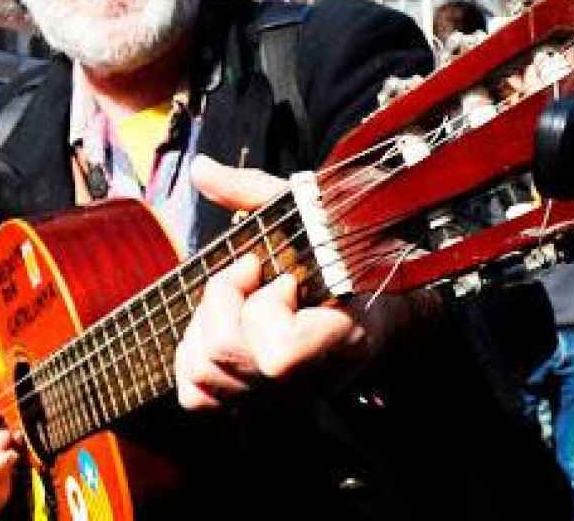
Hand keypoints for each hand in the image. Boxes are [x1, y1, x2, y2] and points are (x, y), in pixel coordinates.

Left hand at [176, 157, 407, 409]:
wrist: (381, 311)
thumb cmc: (346, 257)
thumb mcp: (309, 213)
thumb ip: (252, 191)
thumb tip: (200, 170)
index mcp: (339, 340)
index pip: (277, 354)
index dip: (266, 307)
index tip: (286, 277)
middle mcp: (306, 382)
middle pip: (224, 353)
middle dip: (223, 300)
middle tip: (251, 277)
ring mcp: (278, 398)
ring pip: (202, 374)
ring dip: (203, 324)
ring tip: (235, 303)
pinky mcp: (254, 404)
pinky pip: (196, 397)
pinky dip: (191, 361)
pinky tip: (214, 331)